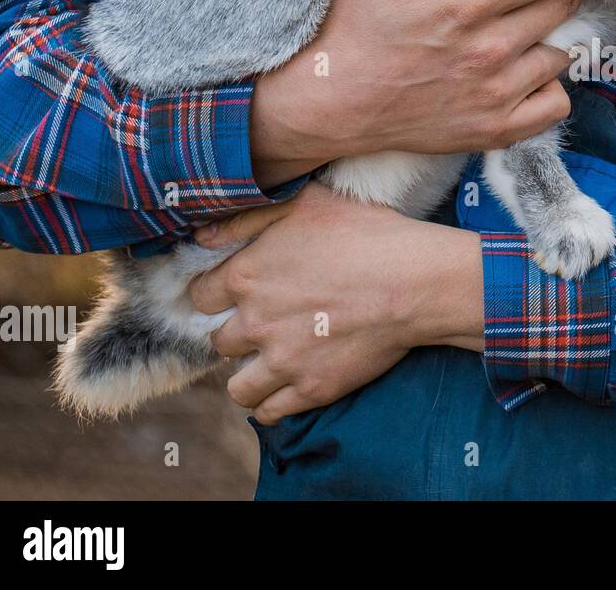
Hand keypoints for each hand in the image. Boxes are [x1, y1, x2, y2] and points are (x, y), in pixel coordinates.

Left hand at [189, 183, 484, 423]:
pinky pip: (269, 411)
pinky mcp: (311, 388)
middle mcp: (255, 323)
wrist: (415, 282)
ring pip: (237, 387)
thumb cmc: (367, 234)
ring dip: (248, 376)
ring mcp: (282, 361)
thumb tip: (201, 237)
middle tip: (265, 325)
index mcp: (247, 275)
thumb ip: (247, 217)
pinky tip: (284, 390)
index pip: (200, 296)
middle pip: (219, 341)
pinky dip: (272, 404)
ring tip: (270, 363)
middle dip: (238, 333)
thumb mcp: (307, 203)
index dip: (217, 294)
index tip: (236, 295)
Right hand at [249, 0, 584, 186]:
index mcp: (463, 5)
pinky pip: (555, 106)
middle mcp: (488, 51)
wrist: (328, 105)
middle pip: (560, 8)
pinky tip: (531, 74)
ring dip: (556, 38)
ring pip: (562, 56)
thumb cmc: (348, 29)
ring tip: (538, 27)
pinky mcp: (494, 130)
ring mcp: (495, 95)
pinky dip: (552, 89)